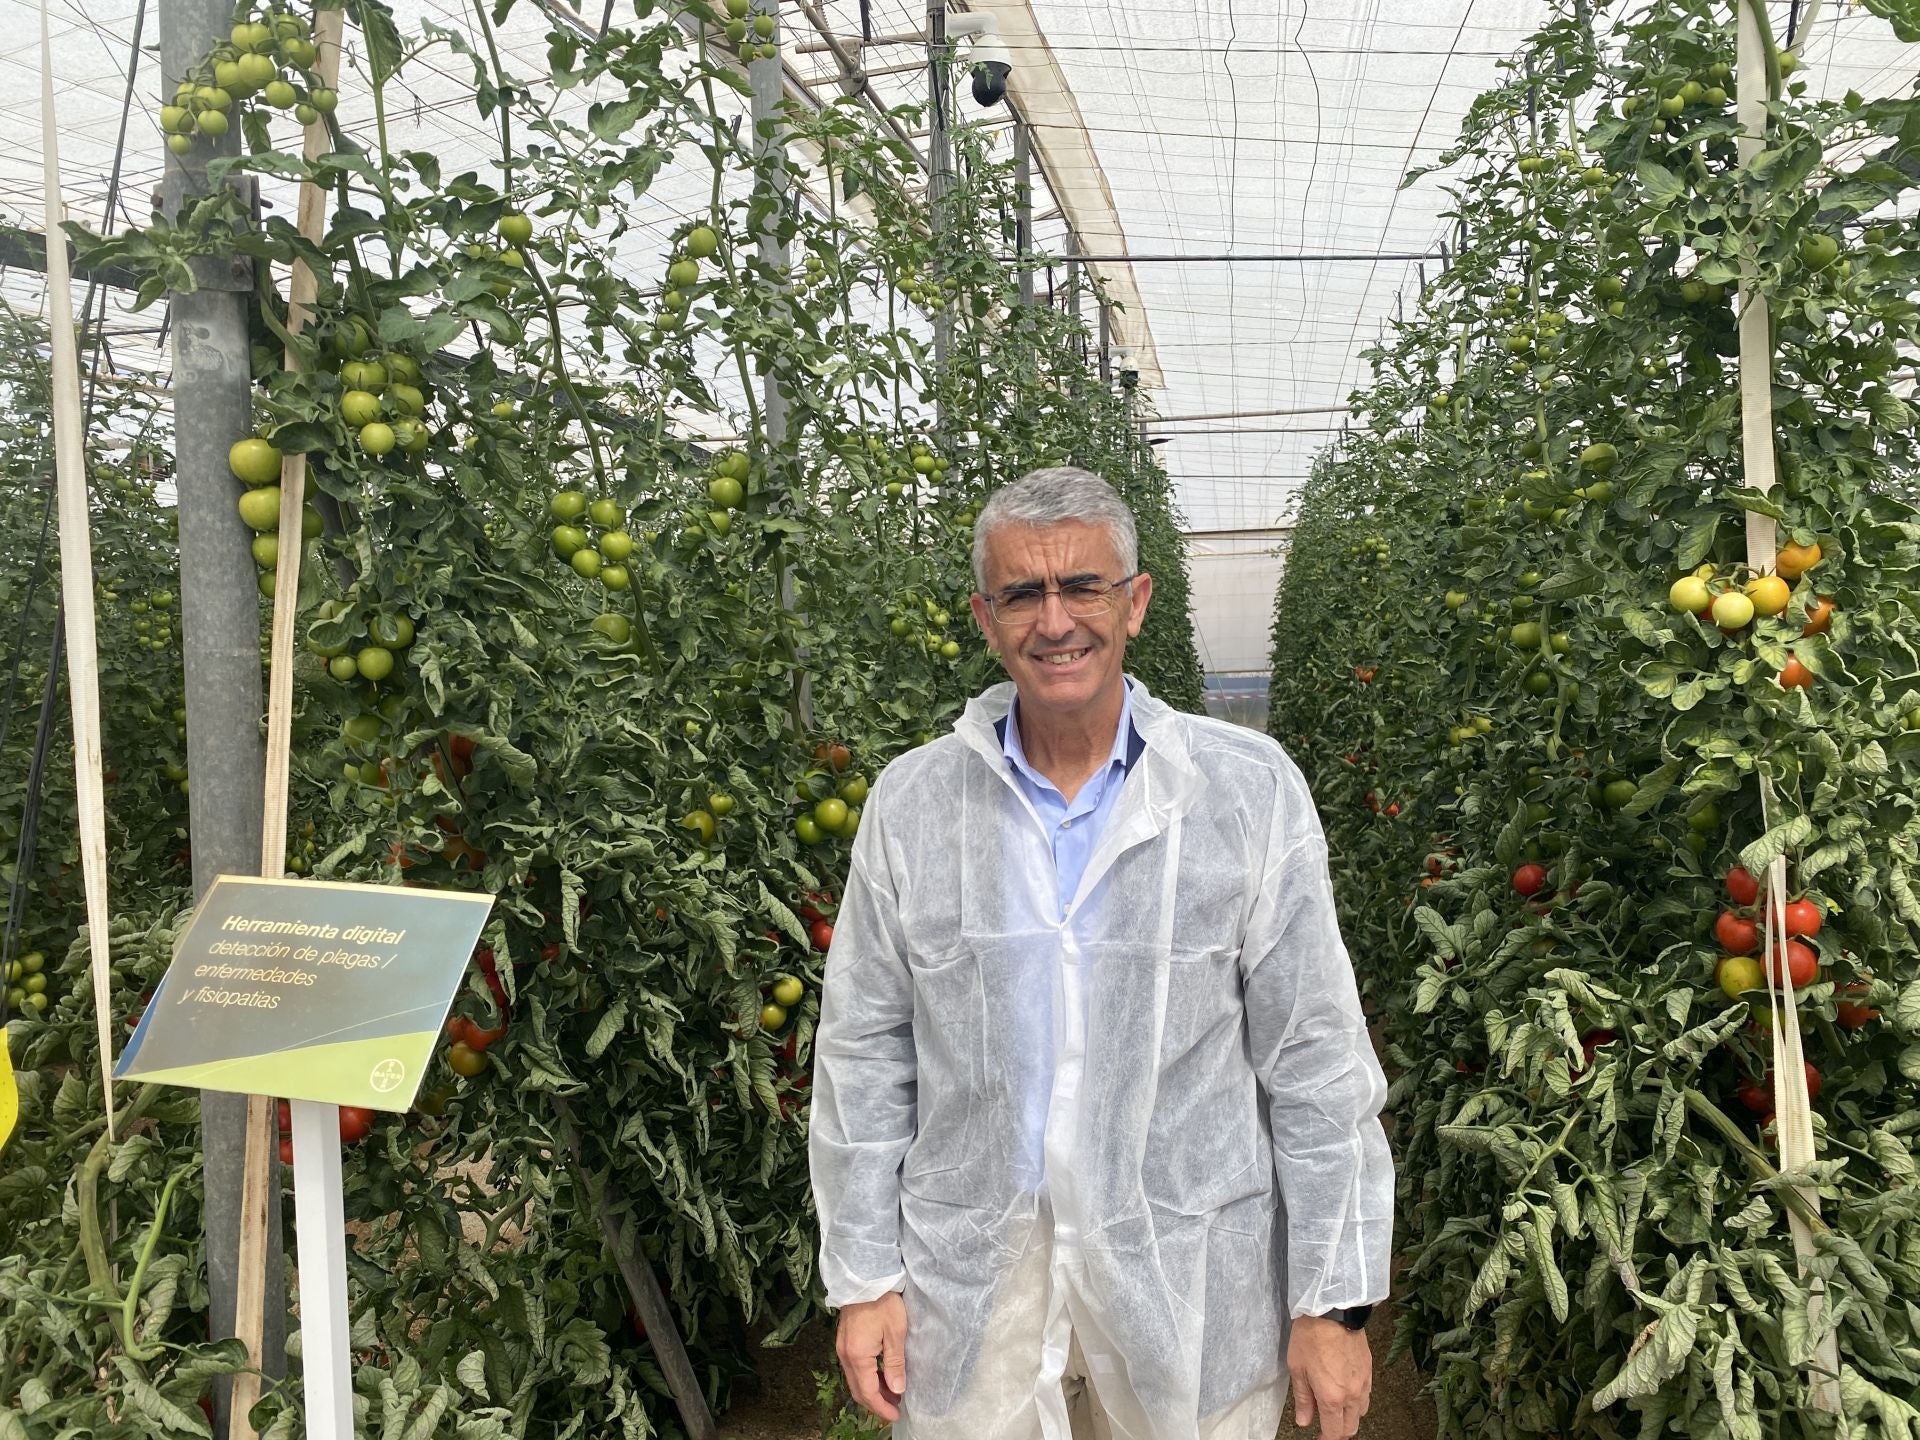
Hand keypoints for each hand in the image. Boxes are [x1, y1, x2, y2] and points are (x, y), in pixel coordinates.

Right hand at [836, 1292, 907, 1421]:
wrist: (864, 1277)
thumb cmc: (883, 1303)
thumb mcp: (895, 1332)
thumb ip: (895, 1363)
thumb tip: (897, 1390)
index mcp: (858, 1356)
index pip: (868, 1392)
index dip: (881, 1407)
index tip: (896, 1415)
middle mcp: (845, 1355)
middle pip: (858, 1389)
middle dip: (876, 1402)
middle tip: (895, 1408)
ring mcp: (842, 1348)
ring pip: (855, 1379)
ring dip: (872, 1390)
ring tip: (892, 1393)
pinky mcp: (844, 1341)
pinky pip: (854, 1368)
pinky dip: (867, 1377)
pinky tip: (881, 1375)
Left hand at [1288, 1314, 1372, 1439]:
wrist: (1333, 1310)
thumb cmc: (1311, 1336)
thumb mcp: (1297, 1368)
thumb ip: (1303, 1399)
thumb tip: (1304, 1420)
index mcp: (1332, 1397)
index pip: (1334, 1432)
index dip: (1326, 1439)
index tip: (1318, 1438)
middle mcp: (1351, 1394)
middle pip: (1351, 1427)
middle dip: (1338, 1431)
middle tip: (1324, 1425)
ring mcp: (1363, 1383)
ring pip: (1361, 1413)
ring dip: (1349, 1416)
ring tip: (1334, 1407)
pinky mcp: (1369, 1370)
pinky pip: (1366, 1395)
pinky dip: (1357, 1401)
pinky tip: (1345, 1390)